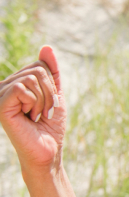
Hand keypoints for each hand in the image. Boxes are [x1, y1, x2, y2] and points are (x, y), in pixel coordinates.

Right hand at [0, 46, 66, 171]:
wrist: (48, 149)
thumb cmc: (51, 124)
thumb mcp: (55, 93)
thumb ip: (51, 71)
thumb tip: (46, 47)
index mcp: (16, 83)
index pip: (40, 65)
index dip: (52, 84)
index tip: (48, 103)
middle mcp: (4, 86)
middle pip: (37, 69)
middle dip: (50, 91)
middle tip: (44, 111)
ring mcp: (0, 95)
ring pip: (32, 78)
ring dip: (43, 99)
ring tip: (36, 115)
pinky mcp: (0, 104)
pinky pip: (23, 88)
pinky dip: (34, 102)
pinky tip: (29, 116)